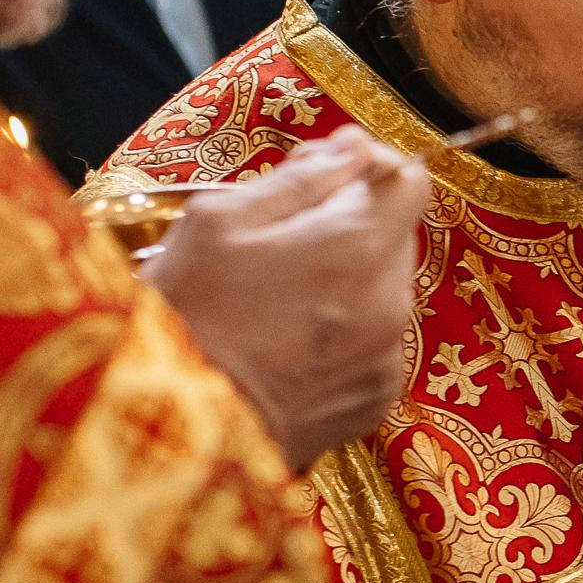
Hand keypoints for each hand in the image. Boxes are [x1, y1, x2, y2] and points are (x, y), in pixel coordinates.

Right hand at [149, 127, 430, 471]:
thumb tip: (353, 148)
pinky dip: (345, 338)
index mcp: (356, 249)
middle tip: (282, 242)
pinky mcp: (374, 403)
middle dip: (352, 228)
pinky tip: (289, 348)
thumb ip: (299, 178)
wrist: (172, 434)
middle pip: (397, 239)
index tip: (328, 176)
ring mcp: (386, 360)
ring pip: (385, 295)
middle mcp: (389, 305)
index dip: (371, 170)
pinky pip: (376, 348)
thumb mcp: (218, 221)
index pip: (410, 182)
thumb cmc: (183, 315)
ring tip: (277, 303)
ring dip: (348, 285)